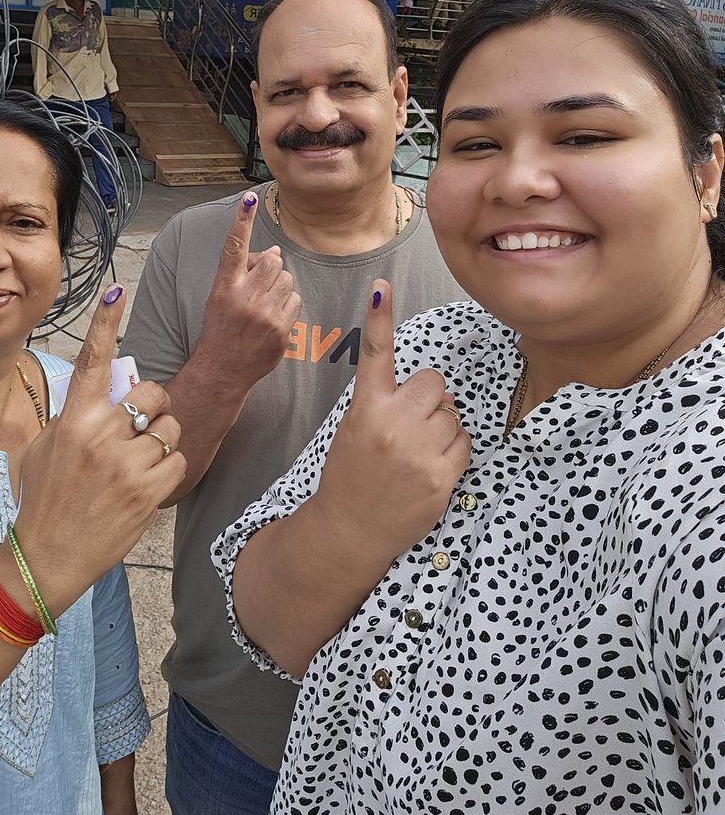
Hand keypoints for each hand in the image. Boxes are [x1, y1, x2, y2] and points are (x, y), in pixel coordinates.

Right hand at [11, 286, 185, 615]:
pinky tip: (146, 483)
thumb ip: (76, 415)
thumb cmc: (45, 498)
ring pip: (171, 429)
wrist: (47, 556)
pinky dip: (169, 470)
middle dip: (154, 406)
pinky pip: (179, 461)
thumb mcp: (47, 448)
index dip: (106, 323)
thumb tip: (104, 391)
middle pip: (152, 394)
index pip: (93, 360)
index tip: (117, 290)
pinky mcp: (148, 492)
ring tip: (140, 462)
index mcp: (74, 419)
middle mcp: (101, 436)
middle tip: (140, 427)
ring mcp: (126, 465)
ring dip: (163, 441)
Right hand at [195, 192, 300, 391]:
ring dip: (279, 287)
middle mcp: (243, 298)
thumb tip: (274, 252)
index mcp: (224, 286)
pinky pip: (295, 301)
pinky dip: (288, 306)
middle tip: (259, 287)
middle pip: (272, 260)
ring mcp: (263, 314)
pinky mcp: (280, 329)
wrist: (223, 369)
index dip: (241, 221)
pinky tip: (273, 319)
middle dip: (269, 269)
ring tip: (264, 306)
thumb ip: (243, 272)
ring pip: (286, 279)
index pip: (233, 247)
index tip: (248, 199)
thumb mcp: (220, 296)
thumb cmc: (222, 328)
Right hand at [314, 279, 469, 564]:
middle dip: (428, 399)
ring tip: (416, 452)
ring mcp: (418, 451)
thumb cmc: (352, 473)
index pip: (375, 355)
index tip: (381, 285)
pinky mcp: (440, 477)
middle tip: (409, 425)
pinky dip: (453, 451)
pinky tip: (429, 467)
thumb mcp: (356, 428)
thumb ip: (390, 403)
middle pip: (434, 382)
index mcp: (366, 409)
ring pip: (452, 413)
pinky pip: (464, 442)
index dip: (379, 318)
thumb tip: (440, 393)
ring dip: (441, 427)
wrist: (350, 529)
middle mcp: (392, 425)